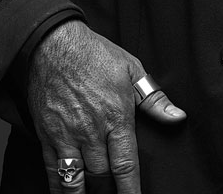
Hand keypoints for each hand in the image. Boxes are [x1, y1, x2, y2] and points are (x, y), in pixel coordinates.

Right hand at [27, 19, 185, 193]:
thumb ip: (154, 99)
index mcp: (116, 117)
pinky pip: (51, 171)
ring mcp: (67, 136)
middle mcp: (91, 132)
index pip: (126, 165)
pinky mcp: (46, 135)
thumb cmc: (95, 54)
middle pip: (102, 178)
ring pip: (75, 181)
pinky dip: (58, 188)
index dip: (131, 190)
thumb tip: (176, 116)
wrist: (55, 44)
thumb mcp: (132, 69)